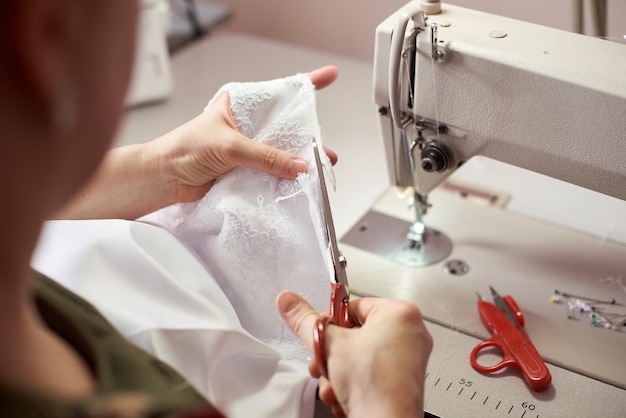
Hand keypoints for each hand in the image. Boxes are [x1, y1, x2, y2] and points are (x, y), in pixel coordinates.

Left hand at [156, 66, 338, 203]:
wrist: (165, 178)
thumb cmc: (184, 149)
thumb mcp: (229, 146)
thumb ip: (265, 156)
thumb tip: (298, 164)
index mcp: (240, 106)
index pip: (278, 92)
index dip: (304, 85)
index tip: (329, 77)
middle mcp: (246, 126)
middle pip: (285, 127)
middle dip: (307, 136)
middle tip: (324, 148)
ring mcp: (247, 150)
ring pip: (280, 153)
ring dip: (297, 161)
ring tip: (317, 169)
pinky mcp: (245, 171)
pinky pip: (271, 173)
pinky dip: (284, 178)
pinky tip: (297, 182)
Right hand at [275, 291, 431, 417]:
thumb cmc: (374, 386)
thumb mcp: (329, 344)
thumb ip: (305, 320)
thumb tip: (289, 302)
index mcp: (401, 313)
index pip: (352, 305)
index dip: (329, 322)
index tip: (319, 334)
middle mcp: (411, 333)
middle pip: (355, 333)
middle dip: (332, 354)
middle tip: (323, 362)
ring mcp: (411, 358)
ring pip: (360, 356)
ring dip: (338, 371)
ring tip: (333, 383)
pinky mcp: (405, 380)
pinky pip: (371, 372)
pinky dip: (354, 382)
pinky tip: (344, 393)